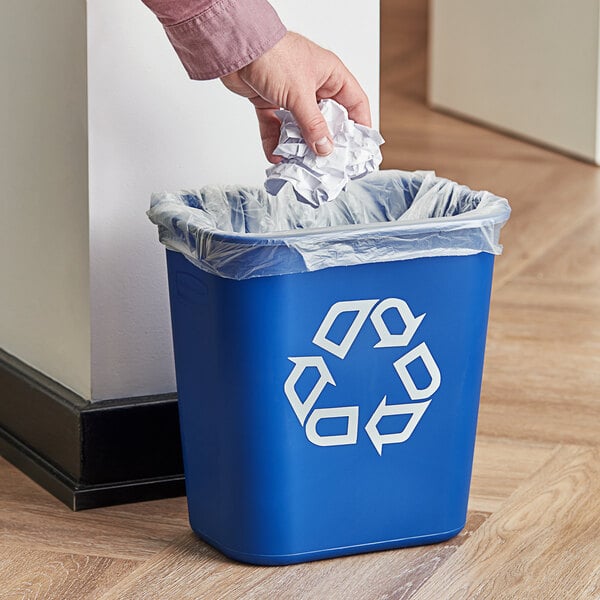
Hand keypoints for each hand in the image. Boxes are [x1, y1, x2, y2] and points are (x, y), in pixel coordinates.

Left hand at [220, 31, 370, 162]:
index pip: (355, 103)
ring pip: (300, 127)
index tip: (361, 148)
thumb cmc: (273, 56)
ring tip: (300, 164)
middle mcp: (313, 85)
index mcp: (330, 75)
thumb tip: (325, 149)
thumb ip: (313, 124)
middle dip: (325, 142)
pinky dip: (275, 142)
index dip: (361, 125)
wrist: (235, 47)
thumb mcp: (300, 94)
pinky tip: (276, 156)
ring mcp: (291, 95)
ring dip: (298, 146)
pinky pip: (276, 127)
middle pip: (327, 120)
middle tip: (328, 163)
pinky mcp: (270, 102)